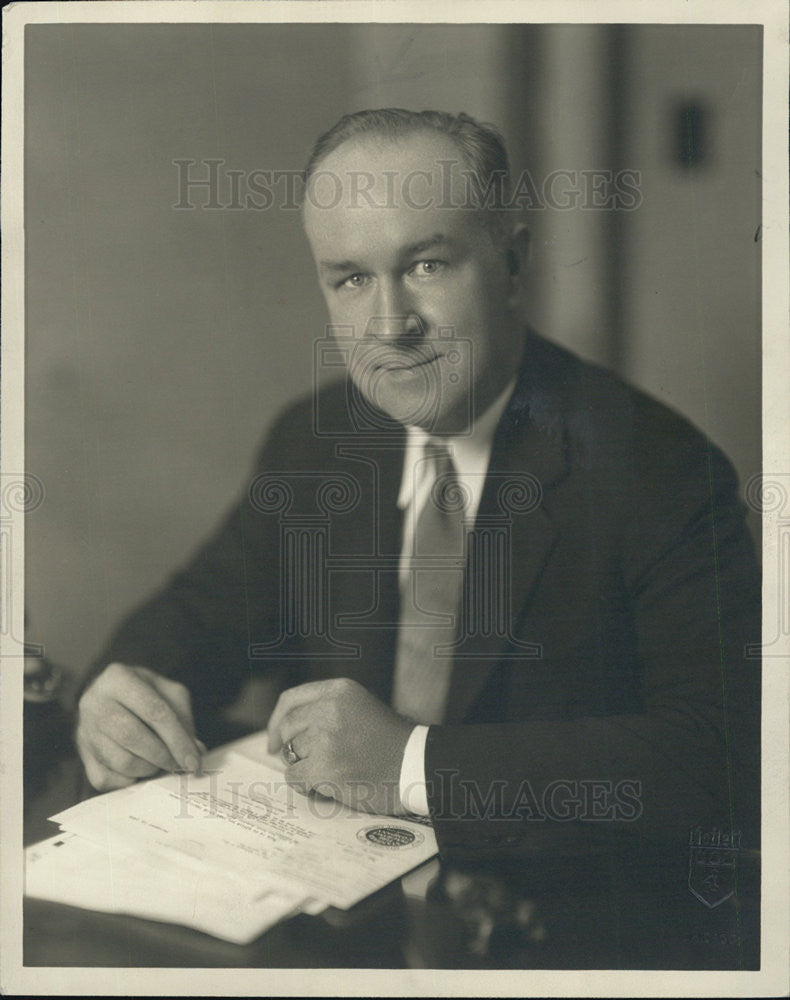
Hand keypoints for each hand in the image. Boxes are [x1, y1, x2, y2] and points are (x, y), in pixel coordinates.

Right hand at [76, 662, 201, 790]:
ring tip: (161, 763)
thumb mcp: (169, 693)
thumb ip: (184, 719)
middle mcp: (94, 702)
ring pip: (120, 761)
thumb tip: (196, 752)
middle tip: (178, 764)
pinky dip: (131, 780)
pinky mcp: (82, 755)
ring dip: (149, 769)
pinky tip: (141, 769)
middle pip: (133, 737)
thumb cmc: (146, 694)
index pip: (154, 712)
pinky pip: (107, 779)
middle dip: (163, 756)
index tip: (194, 761)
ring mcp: (84, 730)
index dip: (178, 740)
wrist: (112, 698)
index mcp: (118, 678)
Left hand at [267, 677, 413, 814]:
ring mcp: (327, 737)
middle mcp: (330, 708)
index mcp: (340, 690)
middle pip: (288, 729)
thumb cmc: (389, 743)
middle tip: (307, 764)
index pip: (291, 700)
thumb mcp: (360, 709)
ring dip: (304, 769)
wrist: (415, 767)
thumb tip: (283, 732)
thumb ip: (326, 710)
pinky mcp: (326, 767)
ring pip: (291, 755)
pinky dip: (306, 786)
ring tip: (331, 774)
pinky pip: (295, 778)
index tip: (273, 740)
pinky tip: (328, 786)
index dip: (276, 721)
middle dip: (290, 749)